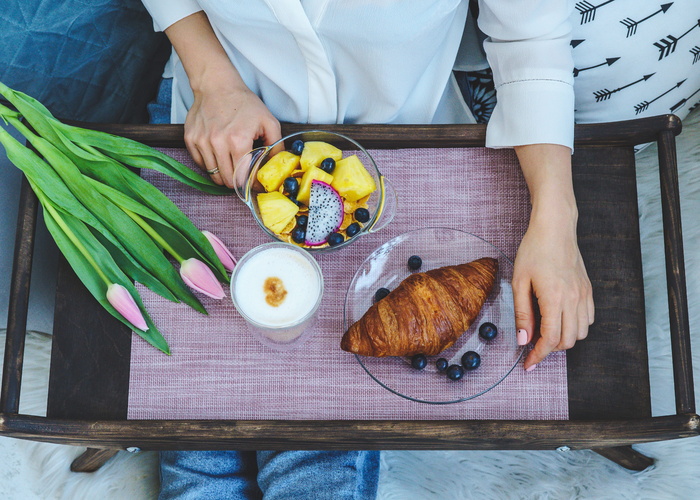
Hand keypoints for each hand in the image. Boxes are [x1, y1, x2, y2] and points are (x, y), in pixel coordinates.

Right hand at [163, 11, 281, 188]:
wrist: (216, 85)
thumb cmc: (244, 103)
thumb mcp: (268, 121)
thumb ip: (276, 146)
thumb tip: (275, 167)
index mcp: (238, 141)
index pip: (243, 177)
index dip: (250, 184)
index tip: (254, 184)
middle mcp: (217, 144)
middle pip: (227, 180)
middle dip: (238, 182)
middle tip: (244, 175)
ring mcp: (201, 142)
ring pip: (213, 175)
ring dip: (224, 175)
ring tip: (232, 164)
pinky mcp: (190, 140)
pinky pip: (201, 164)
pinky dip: (211, 165)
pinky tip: (219, 156)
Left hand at [512, 206, 594, 369]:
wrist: (555, 228)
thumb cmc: (534, 250)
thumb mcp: (519, 281)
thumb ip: (522, 313)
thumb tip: (523, 340)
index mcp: (554, 298)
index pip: (550, 339)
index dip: (538, 356)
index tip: (528, 363)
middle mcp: (573, 299)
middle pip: (567, 341)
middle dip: (549, 349)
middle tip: (532, 346)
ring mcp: (584, 295)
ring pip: (581, 333)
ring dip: (563, 339)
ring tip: (545, 332)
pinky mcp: (588, 290)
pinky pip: (588, 319)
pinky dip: (575, 327)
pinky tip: (560, 320)